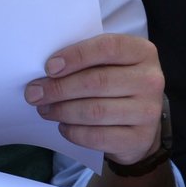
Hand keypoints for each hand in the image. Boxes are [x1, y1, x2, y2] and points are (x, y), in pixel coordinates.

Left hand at [24, 33, 163, 163]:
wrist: (140, 125)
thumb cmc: (117, 86)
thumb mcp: (111, 64)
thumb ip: (87, 61)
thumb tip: (47, 72)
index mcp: (142, 52)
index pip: (108, 47)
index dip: (76, 56)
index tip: (49, 67)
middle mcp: (151, 80)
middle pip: (97, 81)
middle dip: (59, 88)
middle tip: (34, 93)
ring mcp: (148, 111)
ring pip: (95, 111)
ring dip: (62, 111)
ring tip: (45, 109)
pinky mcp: (140, 139)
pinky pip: (98, 136)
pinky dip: (74, 132)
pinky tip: (63, 126)